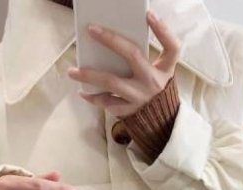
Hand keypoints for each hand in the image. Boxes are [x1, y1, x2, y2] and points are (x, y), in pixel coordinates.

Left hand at [67, 9, 181, 116]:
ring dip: (90, 75)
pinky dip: (94, 98)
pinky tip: (83, 92)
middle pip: (132, 55)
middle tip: (91, 30)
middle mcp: (152, 82)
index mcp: (164, 69)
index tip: (148, 14)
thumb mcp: (163, 71)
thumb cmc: (157, 88)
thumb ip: (151, 54)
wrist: (161, 122)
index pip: (171, 47)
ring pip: (112, 82)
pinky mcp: (129, 111)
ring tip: (72, 71)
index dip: (162, 30)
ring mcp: (139, 97)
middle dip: (111, 40)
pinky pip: (108, 103)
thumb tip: (124, 34)